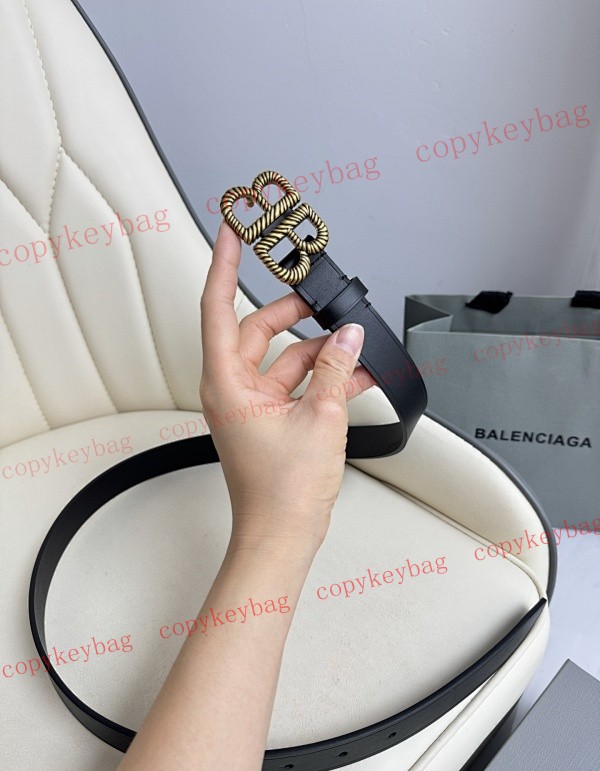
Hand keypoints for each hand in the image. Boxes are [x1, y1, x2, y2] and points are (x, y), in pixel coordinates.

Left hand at [200, 222, 375, 554]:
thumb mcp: (320, 418)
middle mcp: (233, 390)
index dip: (223, 264)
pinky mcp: (270, 420)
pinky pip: (295, 384)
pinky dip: (322, 377)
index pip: (217, 307)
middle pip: (257, 330)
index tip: (231, 231)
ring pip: (283, 358)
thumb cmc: (283, 493)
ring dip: (318, 350)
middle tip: (321, 295)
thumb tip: (348, 336)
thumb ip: (335, 368)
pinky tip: (354, 373)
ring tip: (353, 344)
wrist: (283, 537)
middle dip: (293, 312)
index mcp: (226, 383)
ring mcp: (251, 406)